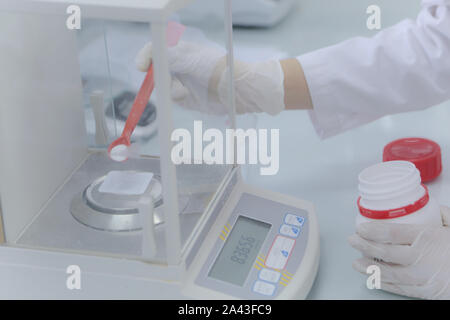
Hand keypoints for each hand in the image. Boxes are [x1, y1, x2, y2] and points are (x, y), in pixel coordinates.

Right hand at [135, 41, 284, 114]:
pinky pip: (170, 98)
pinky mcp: (184, 98)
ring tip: (184, 89)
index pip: (154, 51)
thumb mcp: (189, 57)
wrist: (233, 89)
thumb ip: (168, 56)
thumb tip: (149, 59)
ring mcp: (180, 82)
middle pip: (154, 71)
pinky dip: (176, 97)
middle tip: (167, 80)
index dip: (145, 58)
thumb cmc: (215, 68)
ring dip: (169, 88)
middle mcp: (177, 66)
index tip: (142, 67)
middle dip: (157, 77)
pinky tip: (187, 95)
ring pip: (161, 86)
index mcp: (178, 51)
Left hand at [348, 206, 449, 298]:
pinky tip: (373, 280)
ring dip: (369, 267)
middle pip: (385, 251)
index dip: (372, 230)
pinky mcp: (425, 292)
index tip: (360, 228)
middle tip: (352, 241)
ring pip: (388, 272)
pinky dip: (384, 284)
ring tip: (356, 263)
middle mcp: (421, 257)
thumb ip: (442, 214)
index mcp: (428, 237)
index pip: (391, 232)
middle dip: (364, 245)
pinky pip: (400, 288)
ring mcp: (422, 277)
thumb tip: (428, 206)